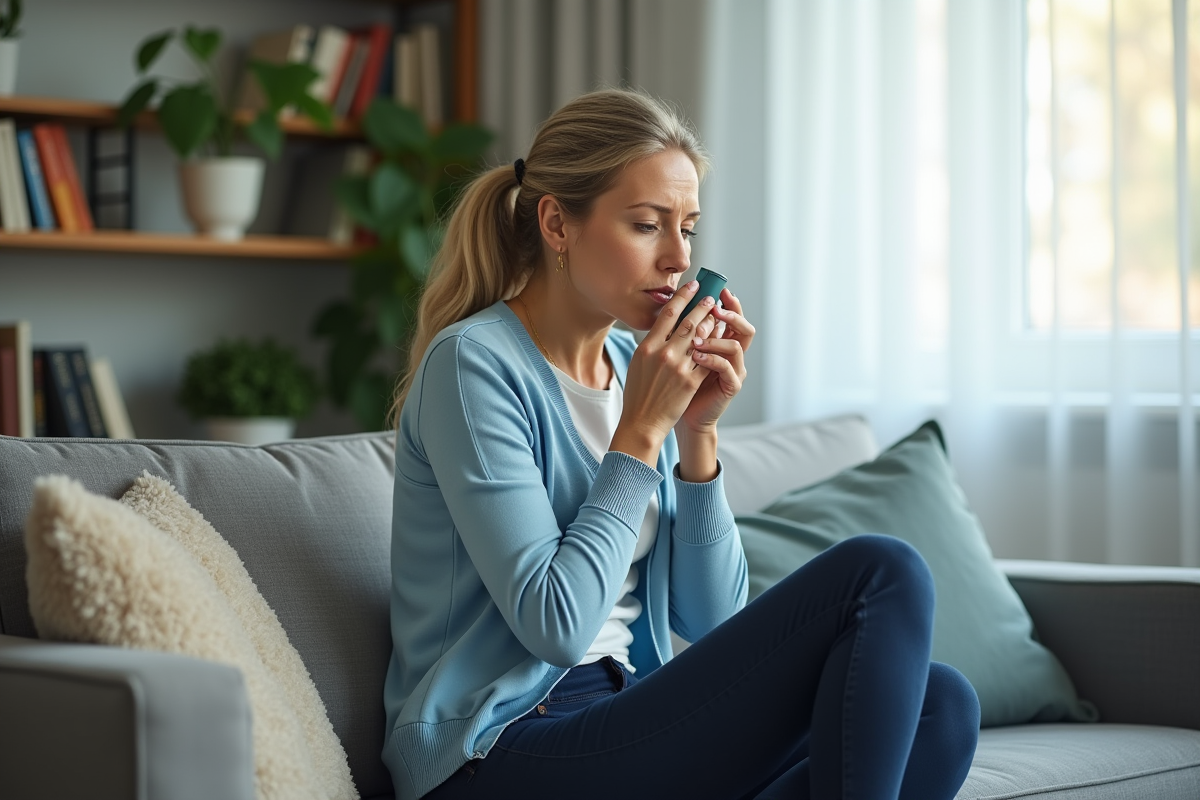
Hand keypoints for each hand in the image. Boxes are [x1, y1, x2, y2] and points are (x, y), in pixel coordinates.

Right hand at [615, 280, 722, 445]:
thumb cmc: (638, 392)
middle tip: (711, 297)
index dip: (683, 296)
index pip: (668, 313)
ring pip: (701, 338)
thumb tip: (665, 325)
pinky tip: (720, 339)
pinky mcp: (691, 381)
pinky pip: (707, 359)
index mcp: (648, 346)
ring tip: (718, 314)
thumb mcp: (638, 362)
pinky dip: (715, 347)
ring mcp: (679, 367)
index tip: (694, 286)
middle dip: (703, 306)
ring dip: (712, 323)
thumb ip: (651, 343)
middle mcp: (663, 353)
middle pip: (688, 321)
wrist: (643, 420)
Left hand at [677, 287, 754, 433]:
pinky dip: (712, 359)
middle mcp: (733, 355)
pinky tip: (696, 356)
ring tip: (696, 339)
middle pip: (744, 328)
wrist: (680, 414)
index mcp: (722, 343)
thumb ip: (686, 332)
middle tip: (714, 306)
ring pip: (737, 346)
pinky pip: (728, 368)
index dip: (729, 303)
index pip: (732, 318)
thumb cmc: (677, 383)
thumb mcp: (680, 352)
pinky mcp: (732, 386)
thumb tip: (678, 303)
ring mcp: (735, 370)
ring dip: (716, 339)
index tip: (717, 289)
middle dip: (731, 314)